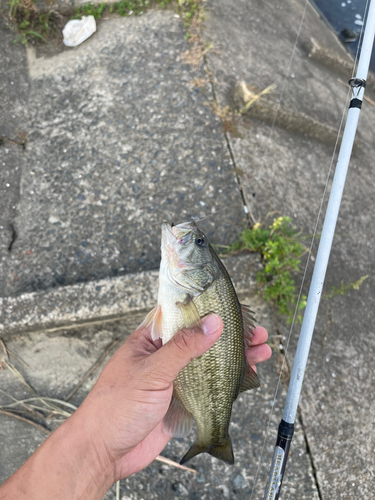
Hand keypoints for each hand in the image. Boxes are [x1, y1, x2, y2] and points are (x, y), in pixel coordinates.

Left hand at [79, 314, 270, 480]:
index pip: (184, 317)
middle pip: (201, 341)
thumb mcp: (151, 372)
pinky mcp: (180, 402)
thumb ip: (183, 348)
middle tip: (254, 333)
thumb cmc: (113, 408)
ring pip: (207, 364)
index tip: (234, 310)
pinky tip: (243, 378)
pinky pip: (207, 389)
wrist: (102, 452)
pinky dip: (225, 383)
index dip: (210, 312)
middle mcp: (162, 357)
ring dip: (232, 359)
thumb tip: (211, 324)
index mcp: (149, 340)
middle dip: (229, 336)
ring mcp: (172, 380)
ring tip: (258, 352)